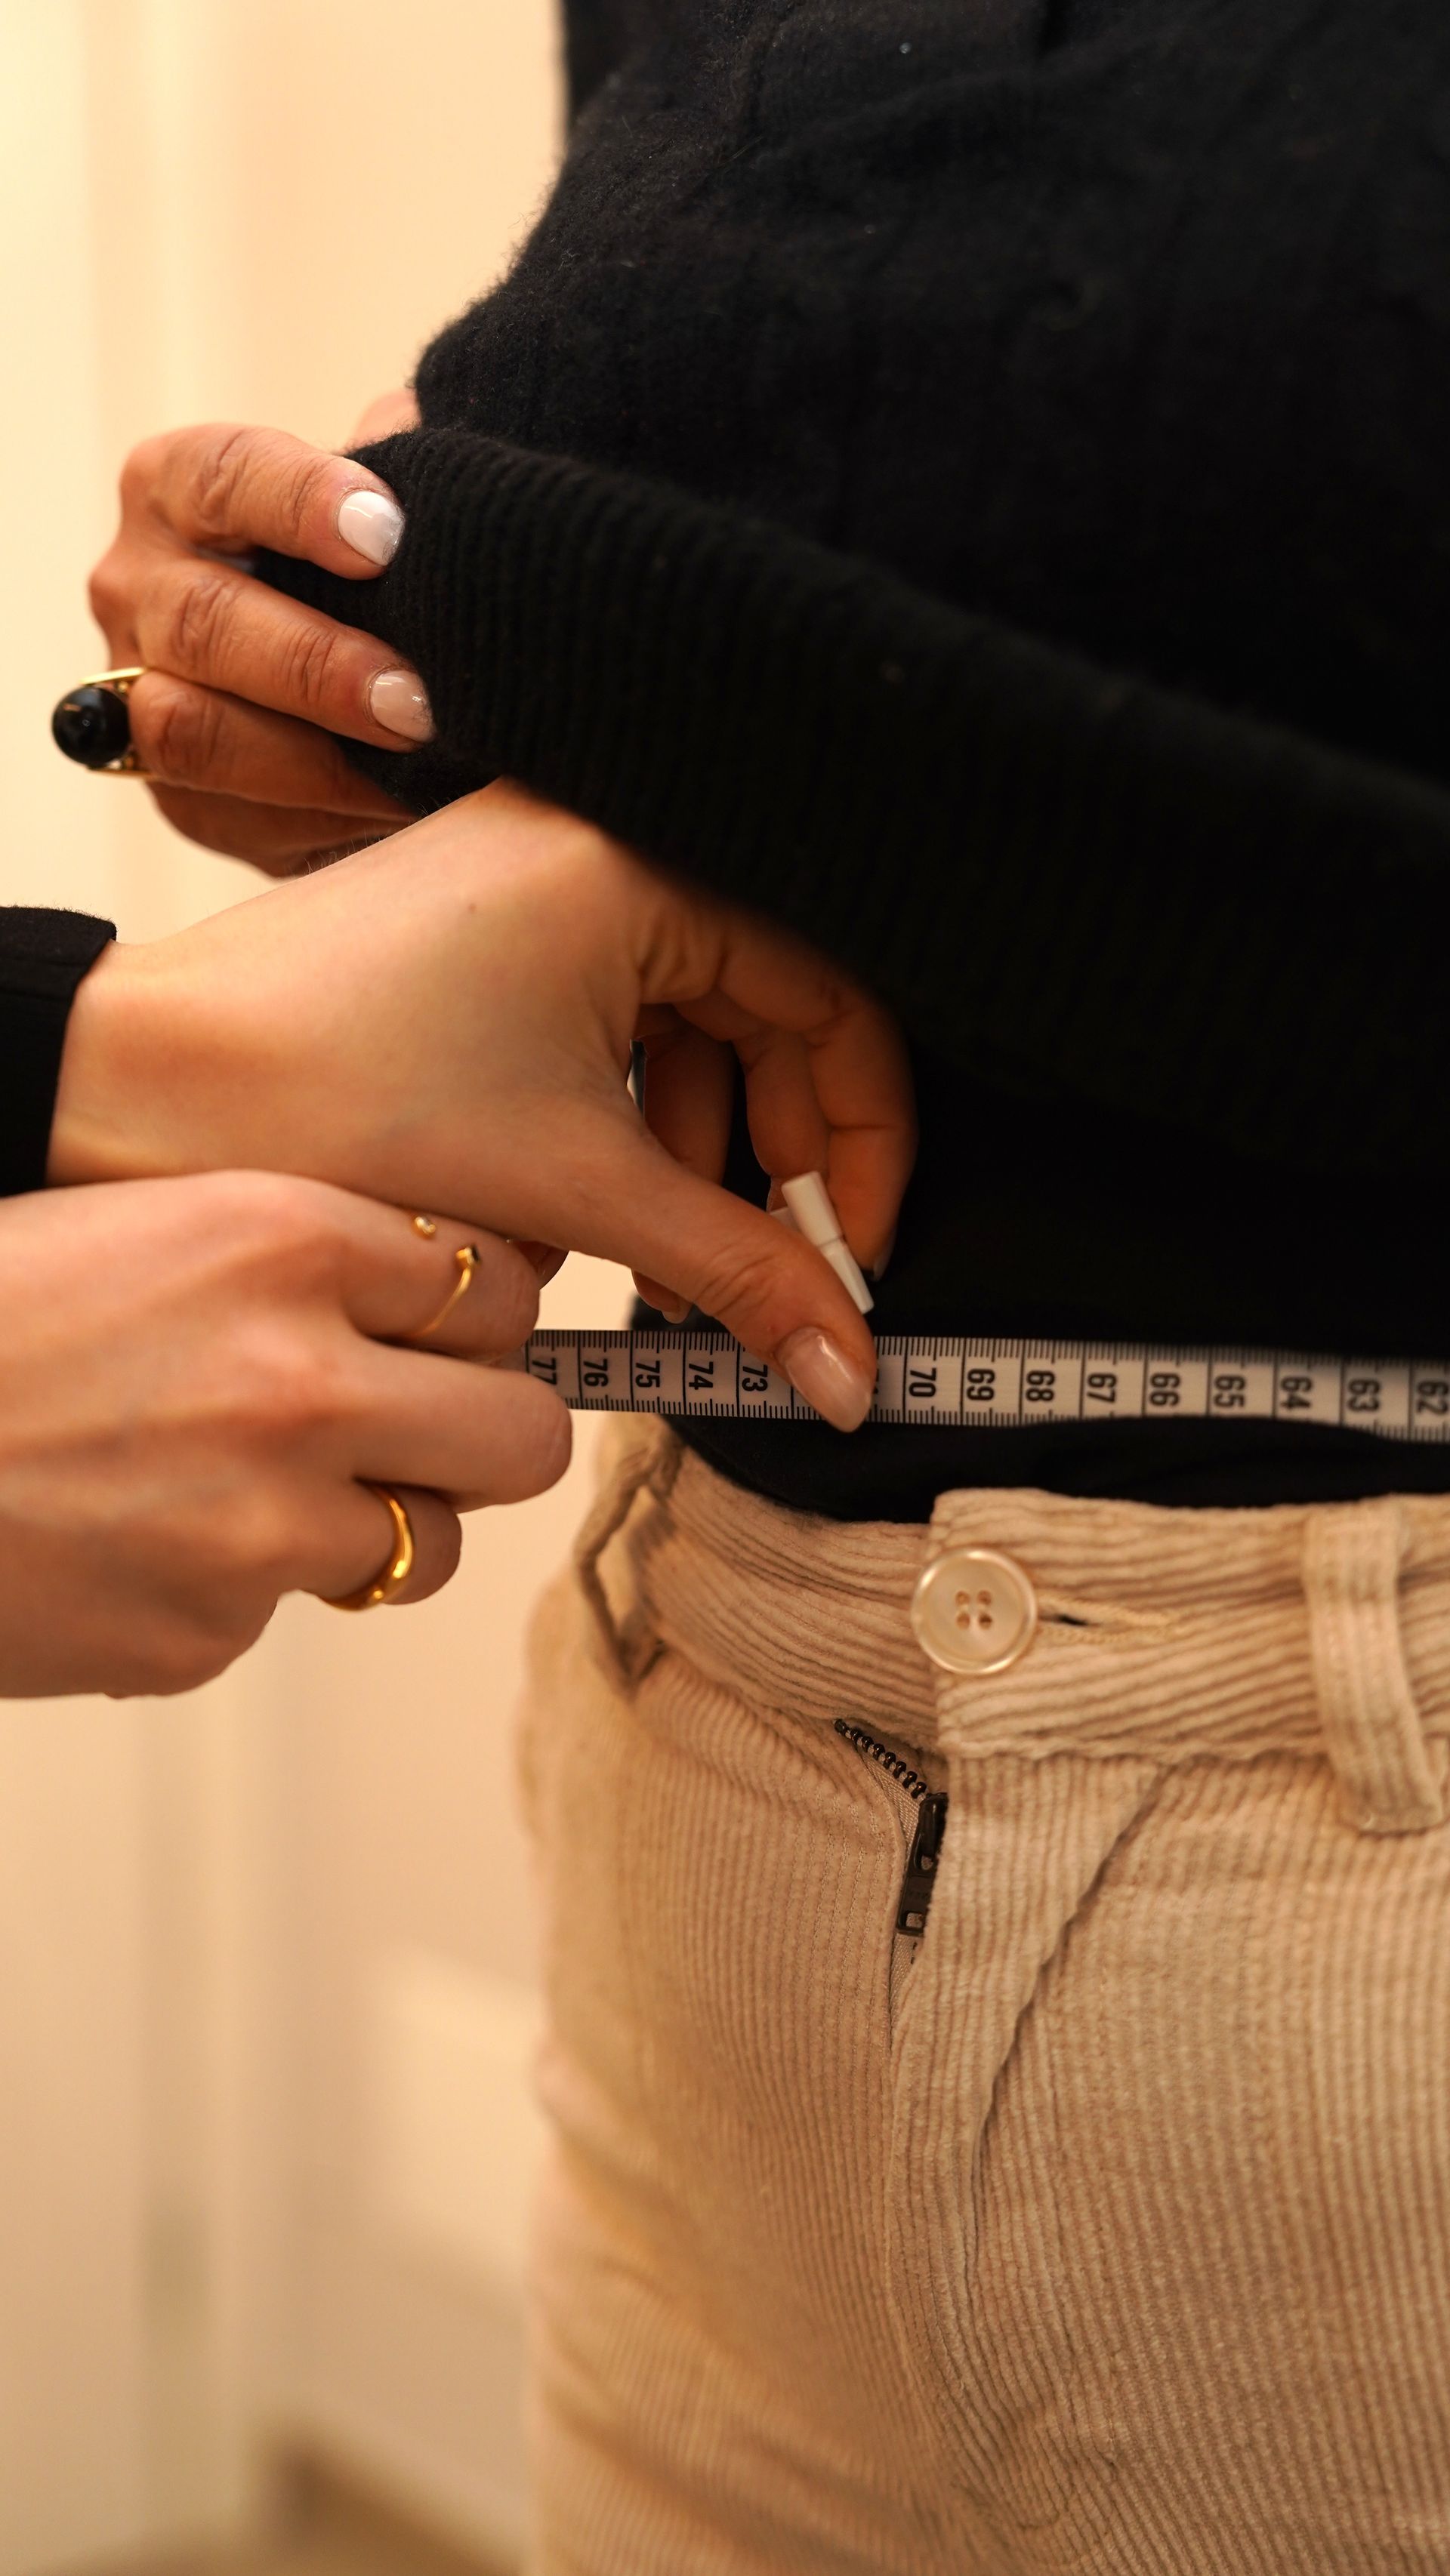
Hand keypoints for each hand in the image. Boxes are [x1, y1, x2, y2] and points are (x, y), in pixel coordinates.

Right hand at [0, 1173, 565, 1698]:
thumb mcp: (138, 1222)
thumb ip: (295, 1260)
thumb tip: (441, 1299)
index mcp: (281, 1238)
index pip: (497, 1284)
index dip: (474, 1317)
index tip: (444, 1331)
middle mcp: (298, 1379)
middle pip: (523, 1433)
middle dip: (483, 1433)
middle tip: (424, 1430)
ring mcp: (261, 1524)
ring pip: (429, 1545)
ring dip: (372, 1524)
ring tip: (251, 1487)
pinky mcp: (207, 1633)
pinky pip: (286, 1610)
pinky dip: (232, 1584)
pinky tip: (135, 1534)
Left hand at [51, 783, 916, 1429]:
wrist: (142, 1081)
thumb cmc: (340, 1099)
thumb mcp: (578, 1190)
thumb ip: (738, 1276)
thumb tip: (850, 1370)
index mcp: (644, 861)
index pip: (834, 998)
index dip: (862, 1140)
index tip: (852, 1253)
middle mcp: (605, 836)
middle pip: (772, 1007)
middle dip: (774, 1154)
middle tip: (771, 1270)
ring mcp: (548, 869)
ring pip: (694, 1019)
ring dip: (697, 1147)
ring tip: (664, 1257)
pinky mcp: (500, 917)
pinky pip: (619, 1011)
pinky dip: (630, 1111)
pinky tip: (600, 1203)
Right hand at [87, 414, 429, 872]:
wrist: (350, 691)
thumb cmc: (372, 574)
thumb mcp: (387, 511)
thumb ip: (406, 468)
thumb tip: (429, 428)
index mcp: (176, 488)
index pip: (222, 475)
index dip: (303, 502)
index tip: (389, 535)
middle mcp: (137, 585)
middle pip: (205, 620)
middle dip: (317, 664)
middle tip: (414, 696)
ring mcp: (137, 694)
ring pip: (192, 729)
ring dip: (309, 754)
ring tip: (409, 758)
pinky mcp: (177, 794)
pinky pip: (231, 813)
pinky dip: (320, 817)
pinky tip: (397, 810)